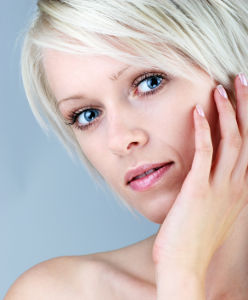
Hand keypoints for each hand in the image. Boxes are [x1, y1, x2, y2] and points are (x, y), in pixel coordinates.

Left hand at [152, 73, 247, 280]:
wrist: (185, 264)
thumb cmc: (194, 237)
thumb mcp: (213, 210)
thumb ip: (215, 189)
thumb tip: (208, 172)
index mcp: (240, 189)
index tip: (244, 100)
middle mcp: (236, 185)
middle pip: (247, 137)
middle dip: (246, 106)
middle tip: (242, 81)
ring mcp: (220, 187)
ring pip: (231, 141)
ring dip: (228, 112)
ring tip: (222, 88)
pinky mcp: (200, 189)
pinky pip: (205, 153)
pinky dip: (204, 130)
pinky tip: (198, 112)